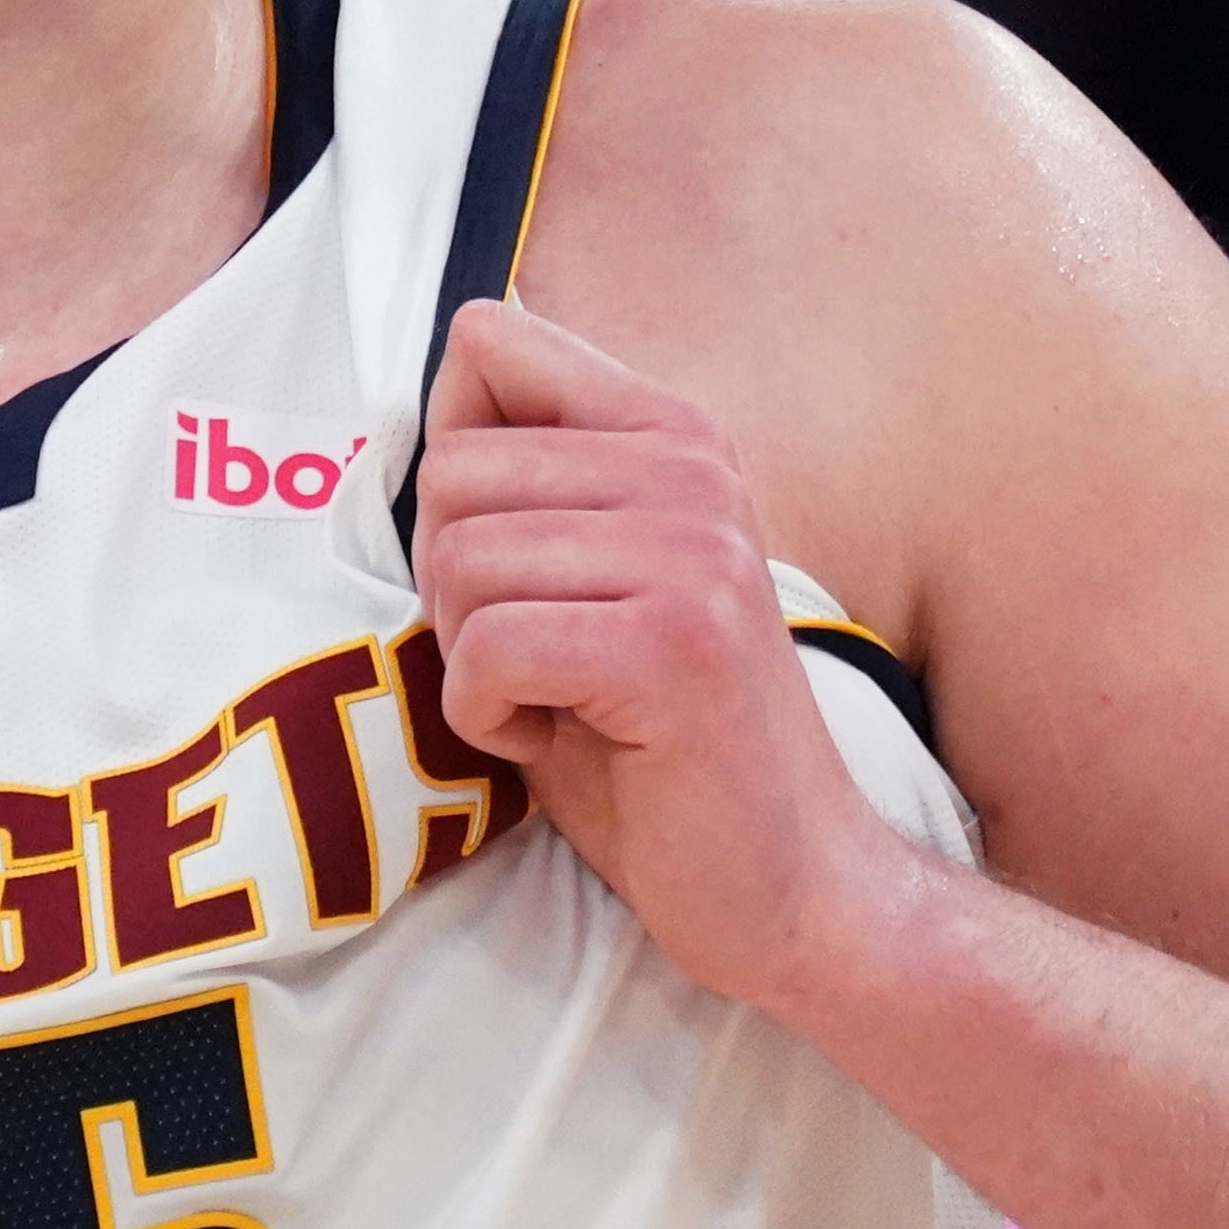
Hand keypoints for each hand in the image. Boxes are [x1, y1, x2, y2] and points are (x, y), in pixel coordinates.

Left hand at [411, 297, 891, 1011]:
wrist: (789, 883)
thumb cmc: (658, 741)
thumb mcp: (589, 577)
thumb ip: (528, 481)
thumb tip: (438, 382)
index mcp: (674, 433)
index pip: (488, 345)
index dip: (455, 463)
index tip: (517, 558)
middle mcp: (691, 472)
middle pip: (452, 474)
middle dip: (455, 585)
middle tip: (539, 657)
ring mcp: (693, 554)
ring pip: (460, 563)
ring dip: (474, 659)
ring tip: (562, 699)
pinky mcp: (672, 645)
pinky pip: (486, 649)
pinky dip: (488, 717)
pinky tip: (561, 738)